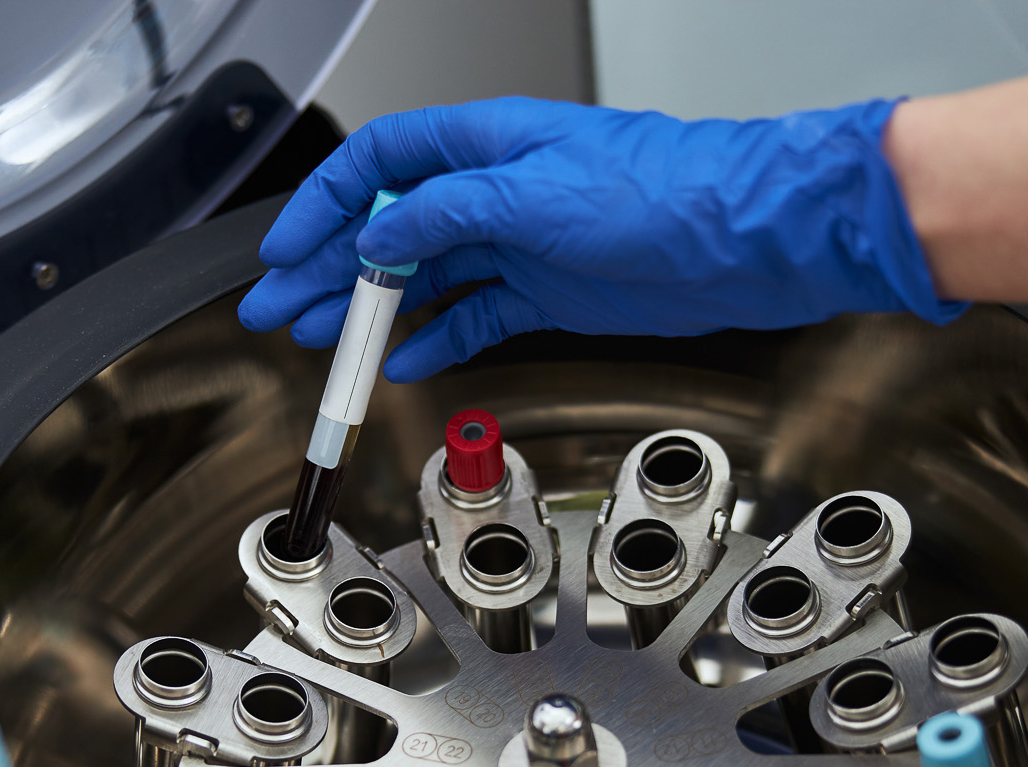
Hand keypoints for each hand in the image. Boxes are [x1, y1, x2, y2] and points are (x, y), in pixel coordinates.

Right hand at [237, 97, 963, 382]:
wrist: (746, 239)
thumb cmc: (665, 189)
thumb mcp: (535, 193)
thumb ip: (447, 215)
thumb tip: (379, 234)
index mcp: (486, 143)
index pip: (379, 165)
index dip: (324, 207)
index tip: (285, 252)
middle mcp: (496, 190)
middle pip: (389, 227)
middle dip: (329, 269)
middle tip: (281, 312)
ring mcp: (520, 243)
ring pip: (424, 278)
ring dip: (371, 311)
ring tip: (325, 344)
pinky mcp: (549, 291)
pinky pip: (475, 316)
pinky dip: (436, 340)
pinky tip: (404, 361)